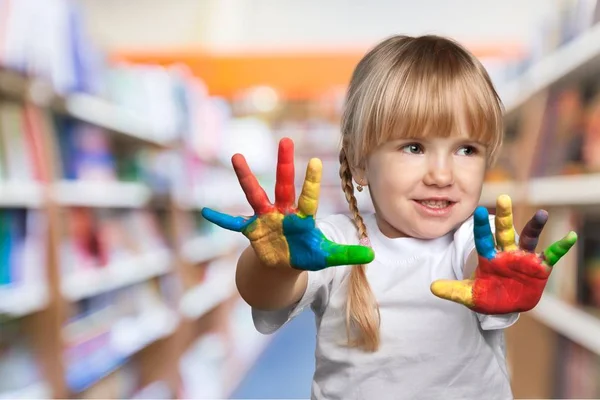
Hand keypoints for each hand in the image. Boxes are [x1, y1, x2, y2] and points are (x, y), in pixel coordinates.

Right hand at [201, 138, 373, 270]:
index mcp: (303, 217)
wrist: (284, 263)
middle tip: (286, 140)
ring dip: (246, 178)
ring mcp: (265, 219)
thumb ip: (347, 254)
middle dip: (284, 164)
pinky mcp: (252, 230)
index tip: (315, 161)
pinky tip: (207, 211)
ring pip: (255, 194)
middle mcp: (283, 212)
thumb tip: (374, 253)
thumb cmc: (306, 255)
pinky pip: (234, 224)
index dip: (311, 181)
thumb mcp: (327, 256)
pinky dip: (222, 219)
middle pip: (283, 185)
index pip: (308, 197)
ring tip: (237, 156)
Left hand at [430, 195, 576, 313]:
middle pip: (504, 232)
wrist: (506, 306)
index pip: (483, 239)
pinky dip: (561, 247)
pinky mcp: (539, 267)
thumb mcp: (469, 295)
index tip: (477, 210)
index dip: (481, 226)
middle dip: (504, 217)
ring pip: (529, 238)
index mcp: (488, 257)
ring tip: (542, 214)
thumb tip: (431, 287)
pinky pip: (551, 255)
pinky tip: (570, 237)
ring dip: (535, 226)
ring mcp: (524, 259)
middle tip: (503, 197)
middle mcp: (506, 253)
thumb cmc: (487, 296)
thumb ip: (452, 290)